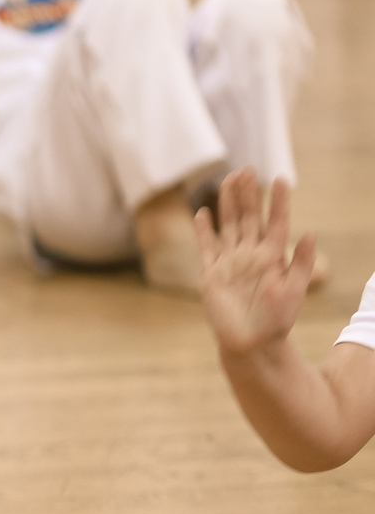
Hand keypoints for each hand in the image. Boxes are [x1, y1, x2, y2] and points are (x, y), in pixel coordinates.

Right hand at [196, 170, 317, 357]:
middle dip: (248, 194)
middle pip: (248, 218)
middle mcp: (251, 255)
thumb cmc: (276, 321)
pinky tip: (203, 213)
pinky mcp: (211, 274)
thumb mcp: (294, 292)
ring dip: (228, 203)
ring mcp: (230, 262)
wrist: (251, 343)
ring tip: (229, 180)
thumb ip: (300, 263)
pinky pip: (206, 246)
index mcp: (272, 257)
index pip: (276, 222)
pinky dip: (203, 230)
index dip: (278, 202)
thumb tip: (310, 234)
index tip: (281, 179)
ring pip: (228, 226)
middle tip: (247, 169)